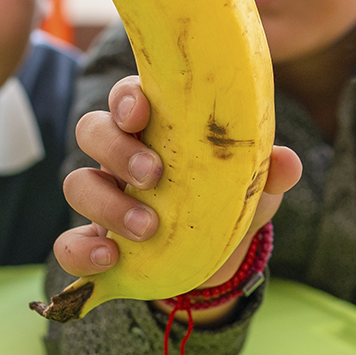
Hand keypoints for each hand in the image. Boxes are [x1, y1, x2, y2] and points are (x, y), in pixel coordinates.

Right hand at [52, 75, 301, 281]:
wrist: (218, 258)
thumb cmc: (229, 199)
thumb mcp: (255, 186)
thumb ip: (269, 171)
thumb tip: (288, 164)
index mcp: (155, 126)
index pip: (127, 95)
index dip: (126, 98)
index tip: (141, 113)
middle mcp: (120, 155)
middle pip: (92, 130)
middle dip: (116, 149)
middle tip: (153, 176)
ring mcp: (103, 198)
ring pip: (77, 184)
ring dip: (107, 204)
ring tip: (147, 229)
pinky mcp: (96, 241)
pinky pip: (68, 243)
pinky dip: (80, 252)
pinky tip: (108, 259)